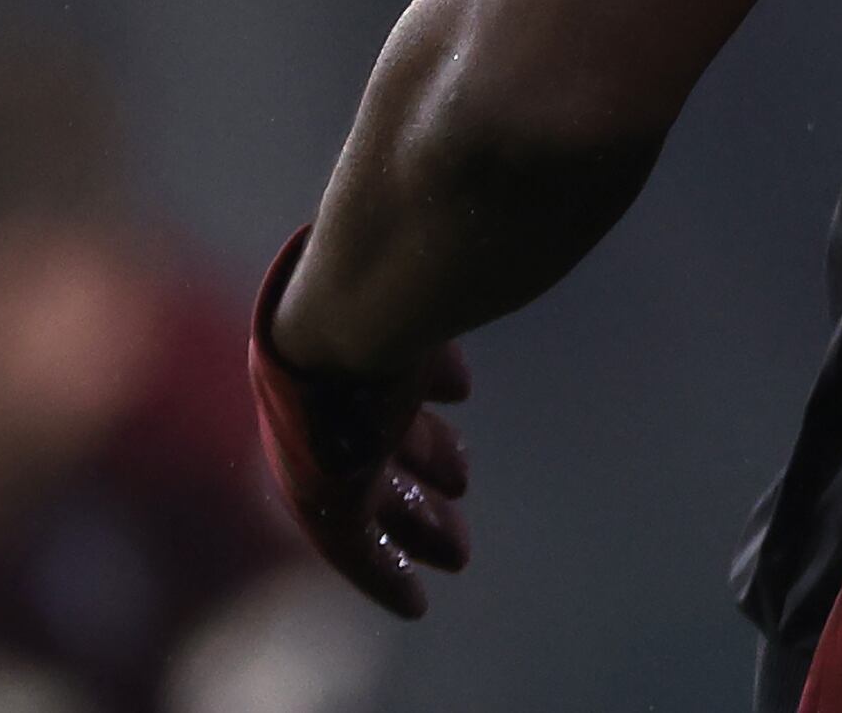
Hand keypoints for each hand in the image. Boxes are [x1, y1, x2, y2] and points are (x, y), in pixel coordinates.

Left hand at [249, 228, 472, 616]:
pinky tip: (415, 603)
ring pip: (371, 496)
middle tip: (463, 484)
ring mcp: (323, 440)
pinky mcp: (323, 491)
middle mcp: (332, 389)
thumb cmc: (406, 269)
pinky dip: (383, 576)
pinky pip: (351, 548)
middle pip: (378, 438)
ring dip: (416, 521)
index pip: (384, 370)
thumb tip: (519, 238)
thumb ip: (463, 269)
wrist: (346, 306)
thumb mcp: (437, 268)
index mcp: (352, 328)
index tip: (461, 396)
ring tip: (460, 553)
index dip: (420, 372)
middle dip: (422, 462)